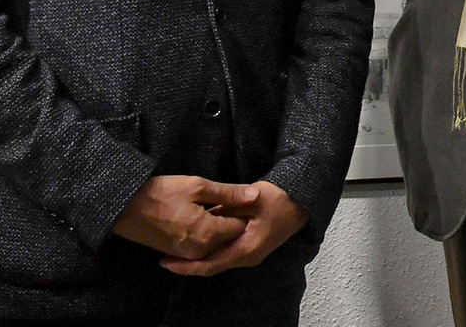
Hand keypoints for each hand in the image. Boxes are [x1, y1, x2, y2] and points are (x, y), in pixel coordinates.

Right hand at [112, 175, 253, 260]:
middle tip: (224, 200)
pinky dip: (205, 234)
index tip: (236, 197)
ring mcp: (187, 255)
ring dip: (218, 228)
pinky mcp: (177, 254)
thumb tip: (255, 196)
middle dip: (231, 221)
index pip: (240, 227)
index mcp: (208, 234)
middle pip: (229, 238)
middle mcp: (200, 250)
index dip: (242, 211)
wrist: (124, 208)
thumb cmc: (161, 193)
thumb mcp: (197, 186)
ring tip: (210, 206)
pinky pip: (201, 247)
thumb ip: (229, 194)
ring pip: (215, 243)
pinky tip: (199, 216)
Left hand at [160, 179, 307, 276]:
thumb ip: (227, 208)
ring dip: (196, 259)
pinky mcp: (250, 248)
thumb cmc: (279, 198)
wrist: (302, 201)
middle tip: (163, 258)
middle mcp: (247, 257)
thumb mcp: (251, 199)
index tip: (165, 262)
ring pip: (217, 262)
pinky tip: (196, 244)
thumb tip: (204, 215)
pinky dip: (208, 253)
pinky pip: (224, 255)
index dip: (186, 266)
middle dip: (187, 265)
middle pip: (211, 267)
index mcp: (246, 249)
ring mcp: (249, 255)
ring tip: (174, 252)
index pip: (210, 264)